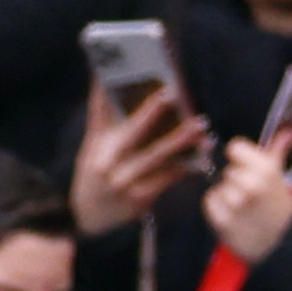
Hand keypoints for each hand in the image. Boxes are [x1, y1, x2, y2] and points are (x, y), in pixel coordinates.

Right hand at [70, 80, 209, 234]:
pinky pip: (168, 177)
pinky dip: (186, 164)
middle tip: (173, 93)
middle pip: (133, 132)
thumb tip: (106, 77)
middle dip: (153, 112)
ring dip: (181, 139)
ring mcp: (124, 182)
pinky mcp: (140, 198)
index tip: (130, 74)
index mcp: (96, 143)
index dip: (111, 91)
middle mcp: (107, 162)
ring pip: (156, 156)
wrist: (89, 216)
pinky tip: (202, 151)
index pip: (102, 111)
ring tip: (200, 124)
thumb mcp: (93, 144)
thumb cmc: (96, 170)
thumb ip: (103, 114)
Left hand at [200, 128, 291, 263]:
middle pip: (227, 170)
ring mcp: (236, 203)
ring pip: (218, 186)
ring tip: (242, 208)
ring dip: (226, 196)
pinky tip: (233, 216)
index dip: (239, 158)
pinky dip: (217, 209)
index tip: (247, 168)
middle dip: (235, 181)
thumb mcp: (280, 177)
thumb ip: (278, 150)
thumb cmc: (277, 207)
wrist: (281, 244)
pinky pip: (209, 202)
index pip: (235, 148)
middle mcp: (251, 184)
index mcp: (266, 170)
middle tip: (249, 195)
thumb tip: (290, 130)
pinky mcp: (223, 220)